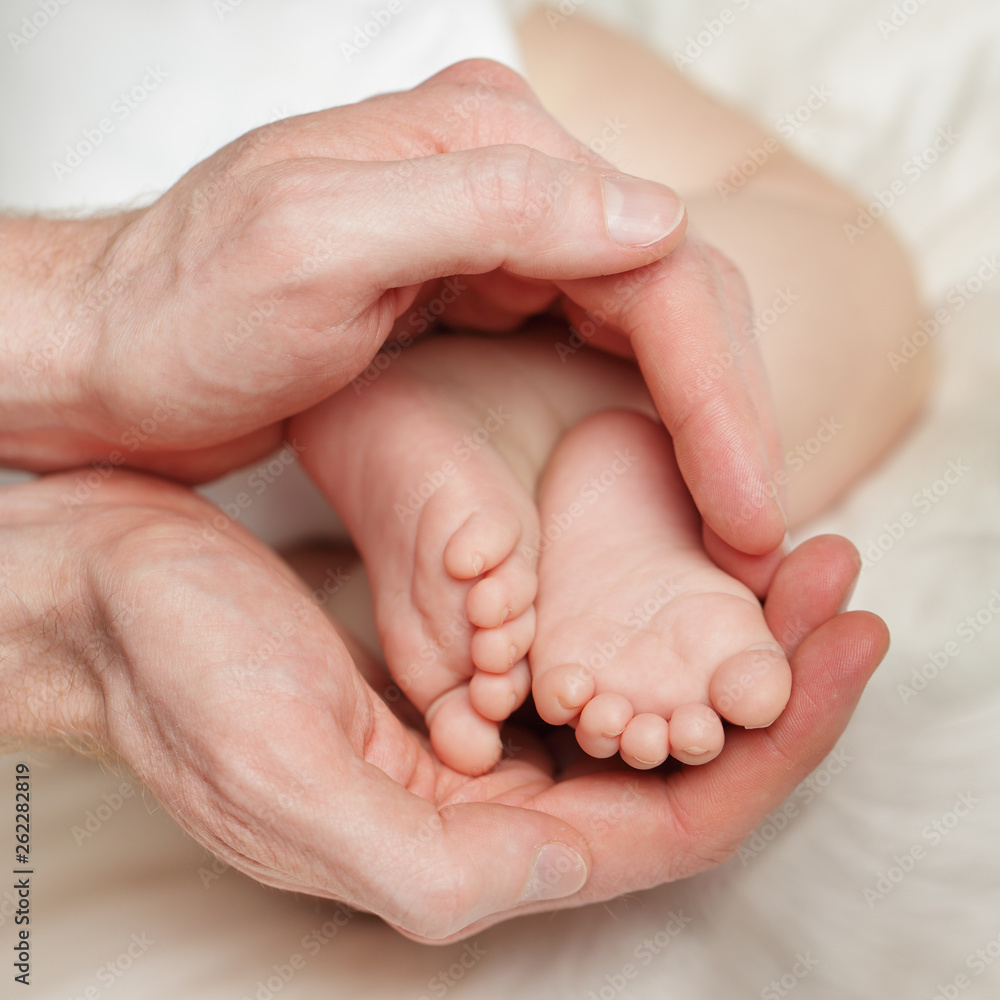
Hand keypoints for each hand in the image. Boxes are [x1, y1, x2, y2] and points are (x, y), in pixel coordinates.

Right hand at [1, 472, 881, 940]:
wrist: (113, 588)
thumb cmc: (180, 674)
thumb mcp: (291, 778)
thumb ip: (425, 861)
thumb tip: (549, 878)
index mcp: (465, 849)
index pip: (676, 822)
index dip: (778, 745)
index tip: (847, 644)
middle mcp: (488, 801)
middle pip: (681, 759)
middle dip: (774, 677)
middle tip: (841, 581)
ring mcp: (478, 732)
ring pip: (645, 700)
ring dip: (723, 634)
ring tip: (794, 558)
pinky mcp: (460, 666)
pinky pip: (592, 650)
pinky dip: (655, 609)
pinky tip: (689, 559)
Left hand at [2, 59, 781, 553]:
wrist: (104, 353)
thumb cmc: (181, 312)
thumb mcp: (313, 246)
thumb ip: (483, 208)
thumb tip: (654, 218)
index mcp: (483, 146)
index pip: (657, 262)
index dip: (719, 391)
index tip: (748, 507)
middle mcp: (504, 183)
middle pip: (672, 295)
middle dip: (730, 416)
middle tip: (760, 533)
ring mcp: (494, 242)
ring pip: (646, 329)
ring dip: (700, 426)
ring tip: (732, 523)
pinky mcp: (476, 300)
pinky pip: (594, 353)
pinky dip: (642, 422)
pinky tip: (661, 484)